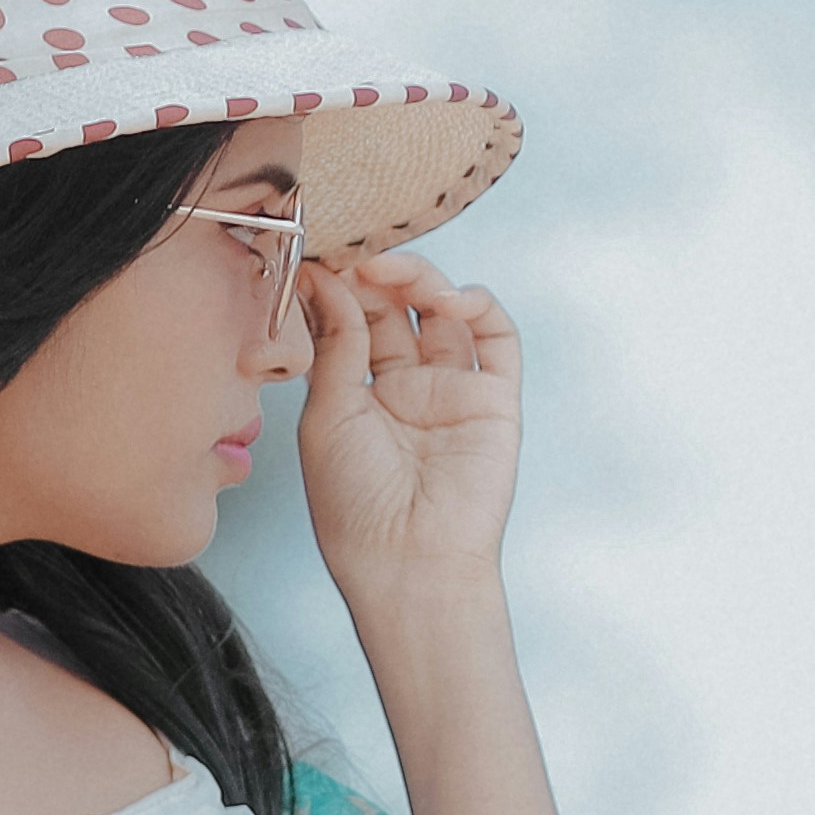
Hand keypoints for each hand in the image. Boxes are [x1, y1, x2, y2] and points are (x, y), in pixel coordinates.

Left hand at [298, 244, 522, 598]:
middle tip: (354, 251)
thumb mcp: (328, 415)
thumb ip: (337, 344)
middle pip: (395, 310)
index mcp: (357, 397)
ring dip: (420, 280)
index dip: (338, 287)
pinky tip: (448, 299)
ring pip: (442, 314)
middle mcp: (405, 389)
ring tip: (390, 268)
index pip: (351, 322)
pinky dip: (478, 307)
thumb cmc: (355, 505)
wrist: (409, 563)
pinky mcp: (495, 400)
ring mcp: (451, 392)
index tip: (317, 256)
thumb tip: (329, 278)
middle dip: (374, 276)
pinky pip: (497, 340)